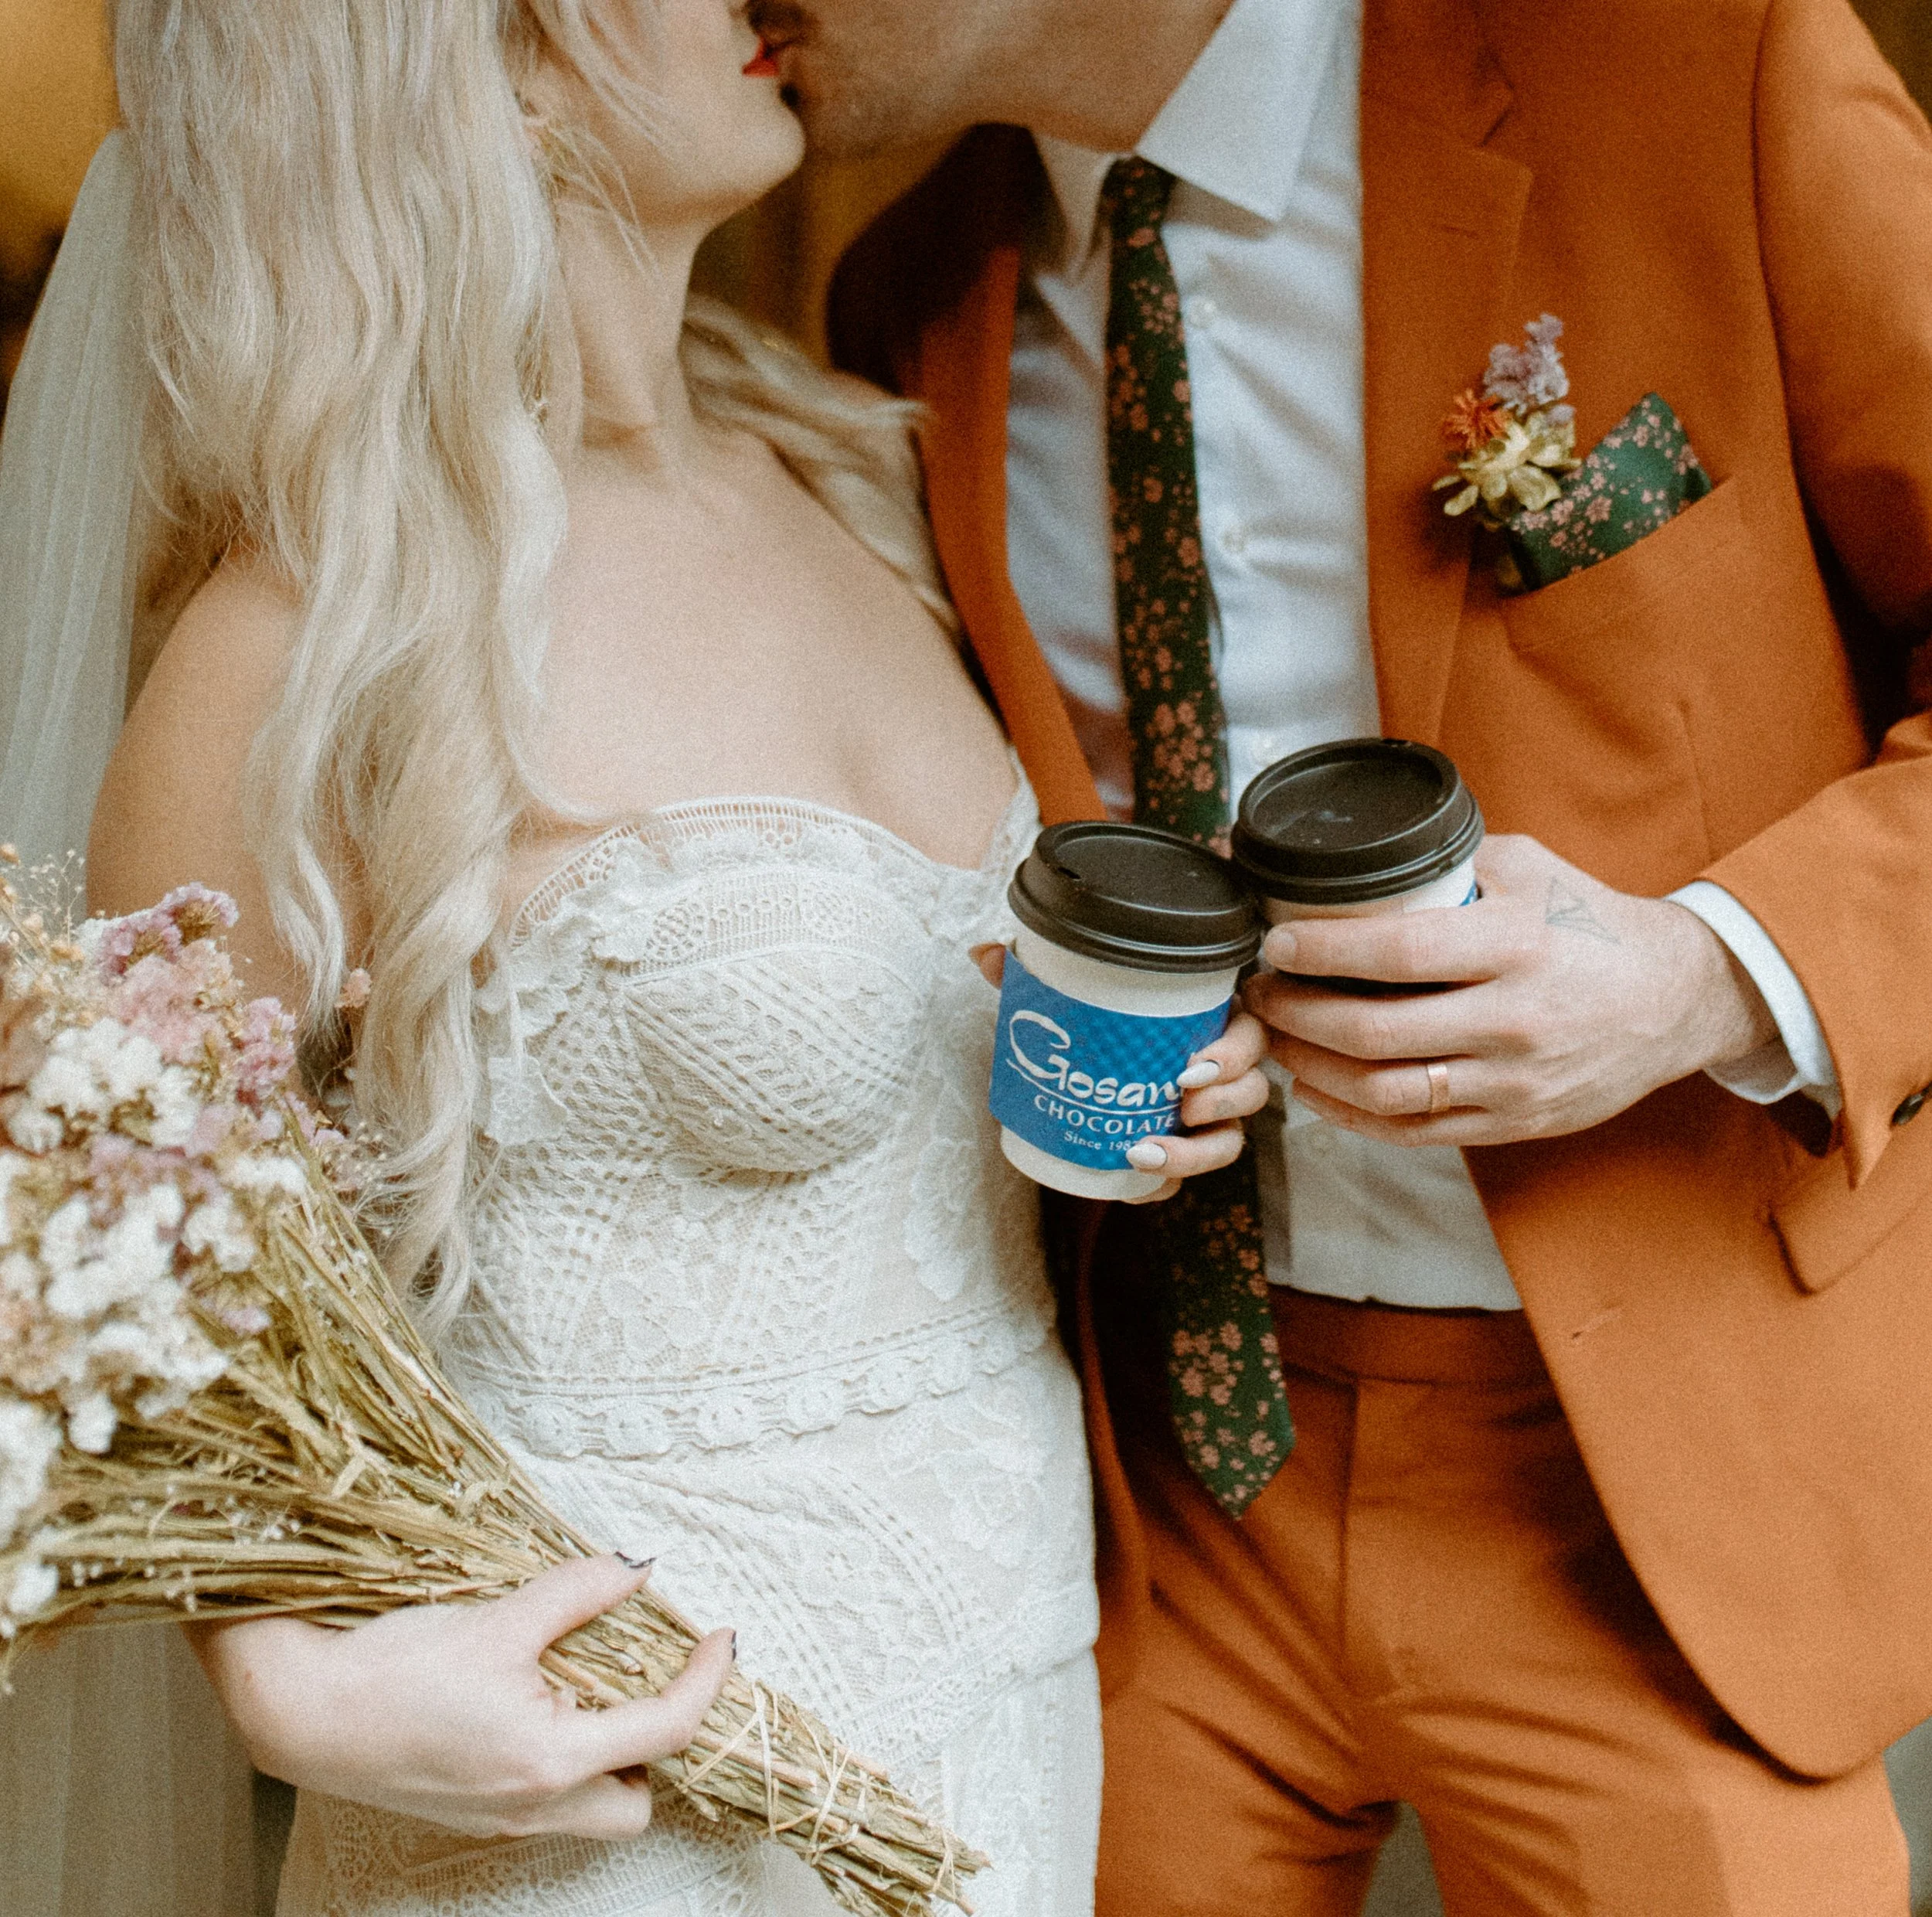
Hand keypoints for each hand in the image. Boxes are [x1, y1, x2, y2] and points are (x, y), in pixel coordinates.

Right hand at [192, 1556, 734, 1840]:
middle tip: (653, 1678)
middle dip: (659, 1750)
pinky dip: (566, 1761)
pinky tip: (542, 1704)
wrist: (300, 1711)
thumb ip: (579, 1592)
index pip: (667, 1729)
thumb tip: (638, 1567)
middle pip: (638, 1803)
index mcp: (549, 1761)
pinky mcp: (471, 1814)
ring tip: (594, 1689)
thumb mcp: (499, 1618)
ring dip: (611, 1759)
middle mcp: (532, 1807)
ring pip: (593, 1811)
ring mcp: (498, 1820)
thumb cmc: (392, 1668)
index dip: (707, 1680)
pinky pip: (548, 1804)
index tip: (722, 1639)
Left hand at [971, 943, 1269, 1199]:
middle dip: (1224, 1100)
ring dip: (1195, 1154)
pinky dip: (1162, 1188)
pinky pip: (1186, 1182)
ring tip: (1145, 1153)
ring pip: (1228, 1142)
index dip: (1234, 1053)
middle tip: (1182, 1104)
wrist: (1079, 1081)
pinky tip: (1133, 1190)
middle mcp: (1220, 1076)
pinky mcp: (1181, 1157)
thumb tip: (983, 953)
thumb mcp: (1065, 999)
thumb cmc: (1093, 1028)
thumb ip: (1032, 975)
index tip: (1191, 1065)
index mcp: (1209, 1026)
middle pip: (1252, 1091)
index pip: (1249, 1035)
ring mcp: (1207, 1121)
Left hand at [1242, 834, 1778, 1147]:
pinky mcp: (1514, 1124)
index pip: (1400, 951)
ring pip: (1386, 1091)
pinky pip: (1414, 1132)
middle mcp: (1514, 1020)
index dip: (1324, 951)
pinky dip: (1350, 1115)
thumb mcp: (1530, 868)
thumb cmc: (1591, 922)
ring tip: (1274, 1038)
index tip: (1274, 942)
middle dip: (1296, 1013)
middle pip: (1376, 1031)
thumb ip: (1449, 861)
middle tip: (1257, 991)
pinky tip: (1314, 1088)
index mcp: (1516, 945)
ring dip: (1312, 1067)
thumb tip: (1350, 856)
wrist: (1678, 998)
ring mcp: (1513, 1082)